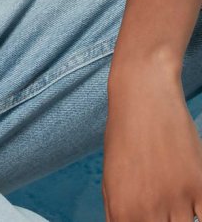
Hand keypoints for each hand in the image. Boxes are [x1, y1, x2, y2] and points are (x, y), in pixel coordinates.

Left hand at [103, 64, 201, 220]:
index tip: (148, 221)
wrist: (143, 93)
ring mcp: (177, 199)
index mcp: (122, 212)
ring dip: (183, 219)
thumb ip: (119, 213)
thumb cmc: (124, 132)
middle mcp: (148, 211)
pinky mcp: (201, 185)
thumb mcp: (111, 177)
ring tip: (175, 201)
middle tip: (164, 211)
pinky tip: (195, 203)